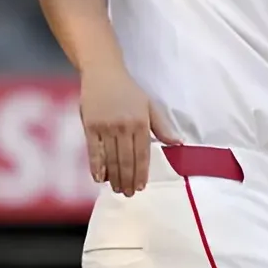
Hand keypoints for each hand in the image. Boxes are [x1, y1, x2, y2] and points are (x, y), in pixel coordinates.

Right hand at [80, 61, 164, 196]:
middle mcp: (123, 127)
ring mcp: (106, 127)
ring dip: (114, 177)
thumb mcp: (149, 105)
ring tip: (116, 189)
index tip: (140, 187)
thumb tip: (177, 143)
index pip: (142, 155)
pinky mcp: (90, 126)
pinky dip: (96, 167)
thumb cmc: (128, 90)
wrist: (102, 72)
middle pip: (126, 161)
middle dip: (127, 180)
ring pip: (111, 159)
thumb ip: (162, 126)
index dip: (141, 173)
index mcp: (140, 123)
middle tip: (128, 194)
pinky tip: (99, 178)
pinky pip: (94, 151)